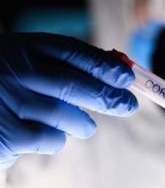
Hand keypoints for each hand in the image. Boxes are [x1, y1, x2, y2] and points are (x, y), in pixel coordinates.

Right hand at [0, 33, 137, 167]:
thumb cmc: (8, 81)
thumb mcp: (30, 61)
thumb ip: (68, 64)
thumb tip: (117, 71)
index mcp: (23, 48)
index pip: (73, 53)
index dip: (105, 66)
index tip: (128, 78)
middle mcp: (15, 72)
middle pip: (73, 85)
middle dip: (108, 97)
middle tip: (129, 106)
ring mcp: (9, 103)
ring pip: (65, 117)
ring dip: (84, 124)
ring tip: (86, 126)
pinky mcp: (6, 136)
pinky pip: (50, 139)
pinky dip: (58, 138)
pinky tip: (47, 133)